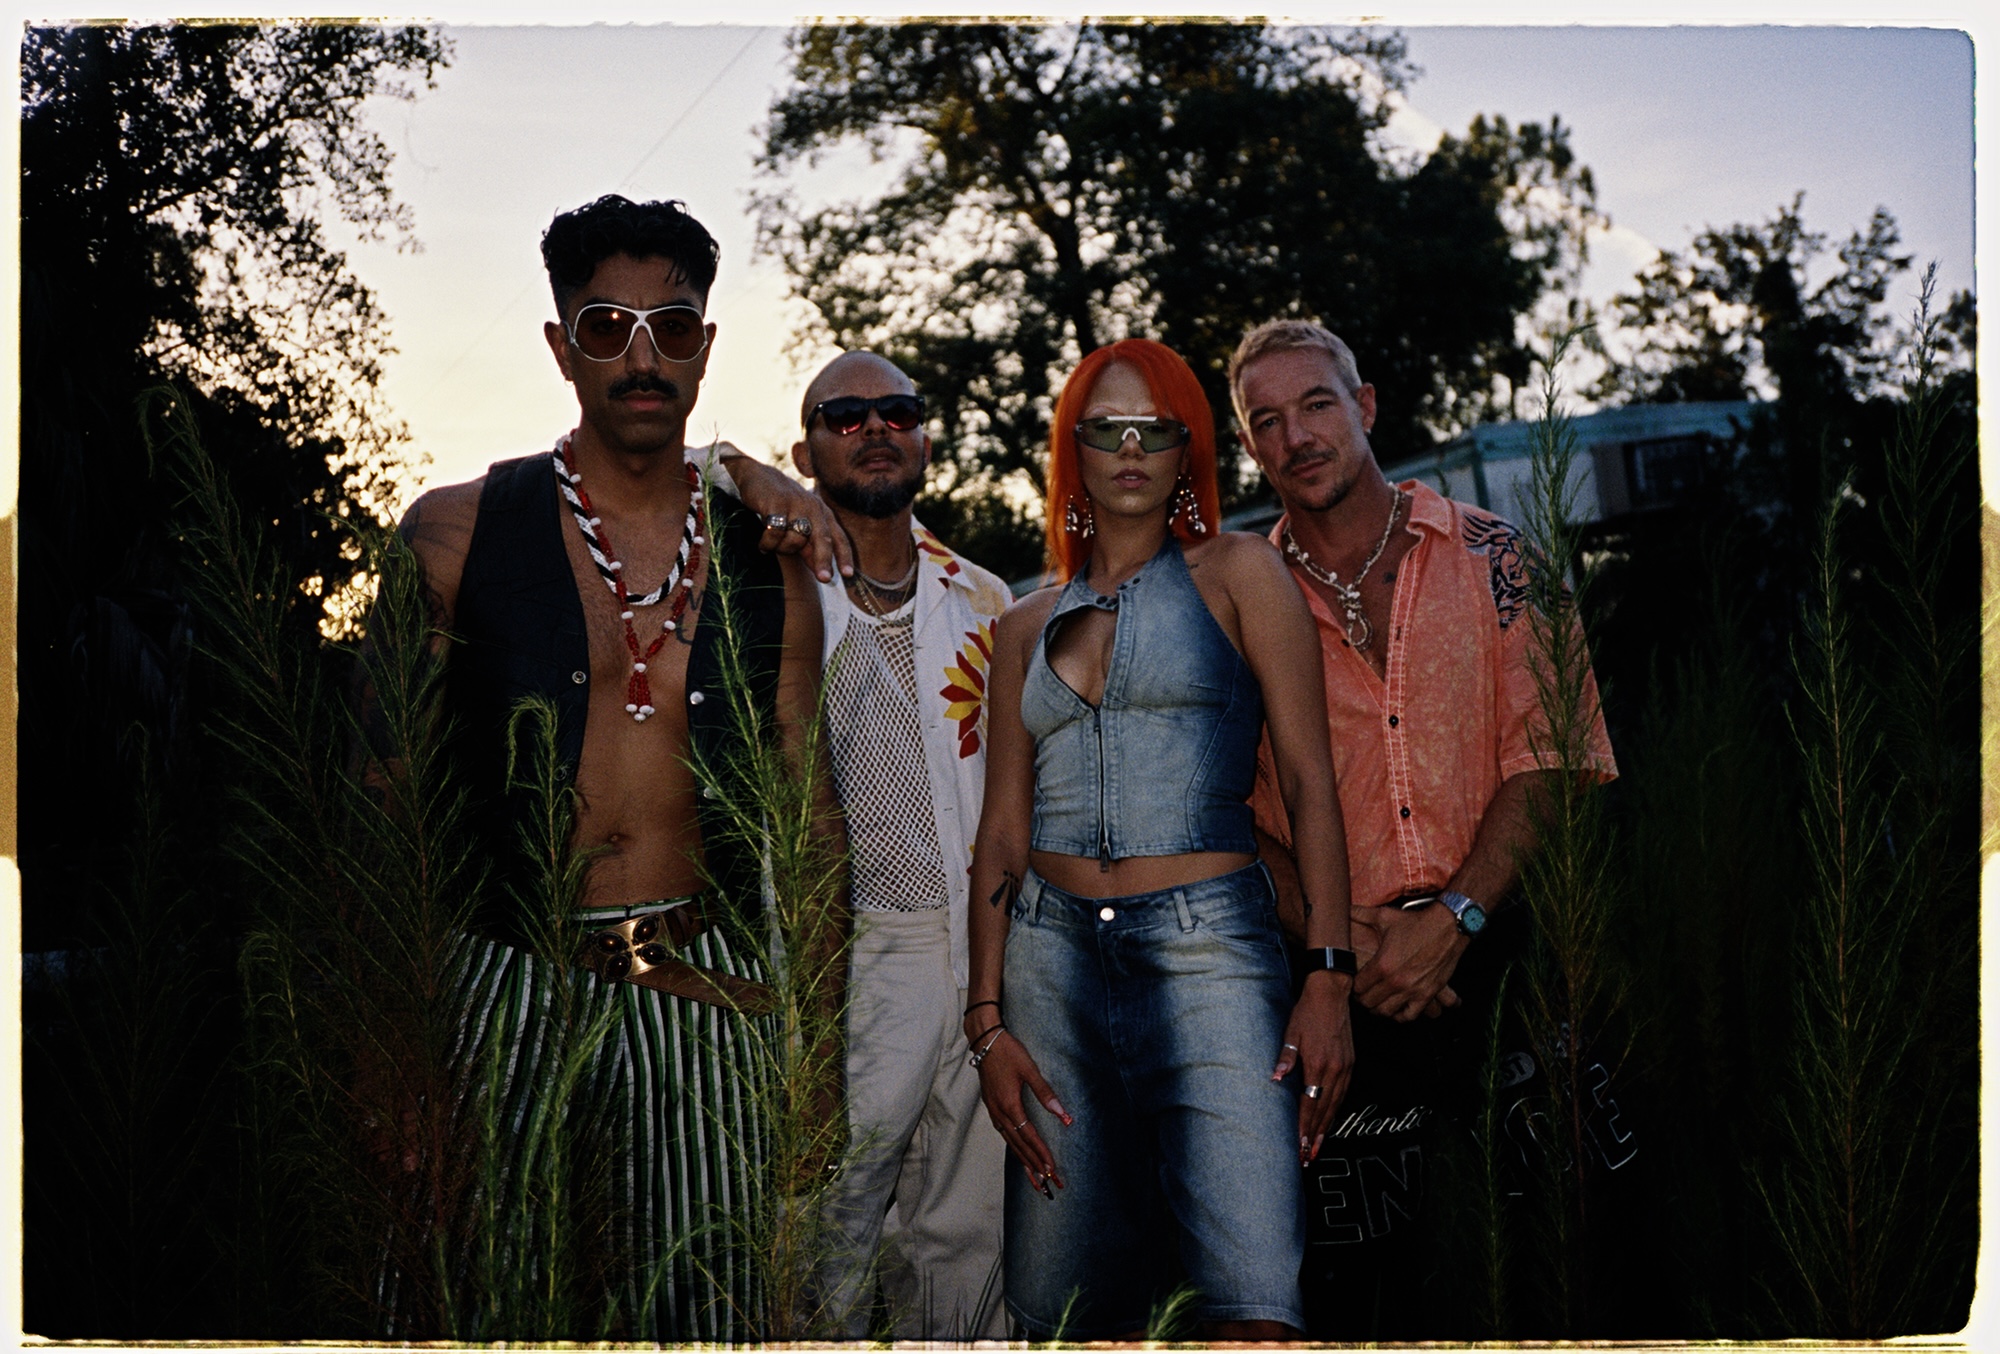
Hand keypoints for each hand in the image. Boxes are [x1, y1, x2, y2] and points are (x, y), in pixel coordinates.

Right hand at [716, 443, 854, 581]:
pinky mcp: (776, 504)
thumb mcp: (801, 525)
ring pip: (794, 540)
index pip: (838, 538)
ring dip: (782, 549)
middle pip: (822, 539)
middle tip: (824, 579)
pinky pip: (775, 534)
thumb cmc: (783, 505)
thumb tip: (824, 575)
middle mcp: (813, 508)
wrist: (758, 478)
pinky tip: (763, 544)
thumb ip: (811, 547)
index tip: (848, 575)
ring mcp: (795, 505)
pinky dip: (768, 543)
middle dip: (824, 560)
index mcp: (823, 514)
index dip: (844, 557)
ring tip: (773, 545)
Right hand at [974, 1030, 1072, 1195]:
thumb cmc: (1009, 1052)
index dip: (1041, 1154)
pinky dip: (1014, 1149)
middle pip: (1019, 1147)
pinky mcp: (992, 1108)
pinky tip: (1020, 1155)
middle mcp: (1000, 1114)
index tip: (1051, 1170)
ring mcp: (994, 1112)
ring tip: (1035, 1180)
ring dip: (1024, 1162)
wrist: (984, 1041)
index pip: (1029, 1137)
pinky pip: (1005, 1135)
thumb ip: (1046, 1093)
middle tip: (1048, 1186)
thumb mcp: (1030, 1070)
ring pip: (1011, 1144)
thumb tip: (1064, 1117)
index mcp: (1010, 1106)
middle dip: (1034, 1167)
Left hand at [1273, 973, 1353, 1162]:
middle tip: (1308, 1156)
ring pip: (1336, 1105)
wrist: (1332, 993)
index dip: (1304, 1126)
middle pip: (1325, 1110)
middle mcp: (1335, 1070)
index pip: (1310, 1103)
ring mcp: (1345, 1068)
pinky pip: (1343, 1094)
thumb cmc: (1307, 1012)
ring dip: (1326, 1127)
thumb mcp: (1291, 1032)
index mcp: (1318, 1064)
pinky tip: (1329, 1120)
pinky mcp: (1350, 1064)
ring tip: (1317, 1146)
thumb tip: (1276, 1079)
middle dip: (1315, 1135)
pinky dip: (1336, 1111)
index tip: (1300, 1145)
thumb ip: (1285, 1058)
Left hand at [1352, 904, 1465, 1021]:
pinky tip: (1397, 1008)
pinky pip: (1409, 1016)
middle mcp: (1395, 981)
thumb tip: (1345, 909)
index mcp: (1382, 965)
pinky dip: (1400, 1015)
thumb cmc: (1416, 923)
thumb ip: (1361, 914)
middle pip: (1368, 1002)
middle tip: (1363, 993)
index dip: (1353, 985)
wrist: (1448, 927)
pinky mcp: (1427, 994)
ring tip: (1377, 1001)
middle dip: (1363, 998)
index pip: (1357, 987)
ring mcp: (1412, 990)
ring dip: (1378, 1008)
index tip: (1355, 982)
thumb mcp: (1384, 917)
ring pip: (1386, 1012)